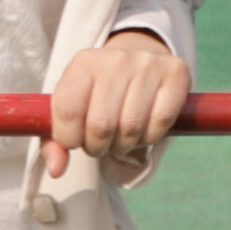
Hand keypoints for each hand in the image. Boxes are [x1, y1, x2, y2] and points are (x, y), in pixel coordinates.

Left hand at [36, 28, 191, 209]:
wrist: (138, 66)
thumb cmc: (97, 96)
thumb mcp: (71, 109)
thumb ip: (55, 142)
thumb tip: (56, 170)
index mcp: (83, 63)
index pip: (68, 110)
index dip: (69, 139)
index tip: (75, 141)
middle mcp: (115, 59)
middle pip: (101, 125)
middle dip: (98, 147)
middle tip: (101, 143)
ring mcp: (147, 64)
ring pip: (132, 127)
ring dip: (124, 145)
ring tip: (120, 137)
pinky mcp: (176, 72)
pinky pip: (161, 121)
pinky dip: (150, 137)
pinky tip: (143, 130)